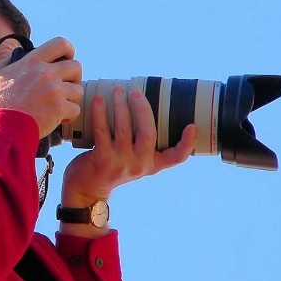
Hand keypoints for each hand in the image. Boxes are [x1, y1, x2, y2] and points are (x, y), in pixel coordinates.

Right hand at [0, 37, 83, 137]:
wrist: (0, 128)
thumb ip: (6, 62)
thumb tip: (14, 56)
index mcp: (32, 62)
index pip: (60, 44)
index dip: (68, 51)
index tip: (67, 58)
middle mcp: (46, 73)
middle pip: (76, 66)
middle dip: (74, 77)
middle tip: (65, 87)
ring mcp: (55, 91)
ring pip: (78, 90)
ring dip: (71, 99)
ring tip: (59, 106)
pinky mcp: (60, 109)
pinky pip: (75, 109)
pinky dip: (68, 116)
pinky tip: (58, 119)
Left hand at [61, 87, 197, 208]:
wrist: (88, 189)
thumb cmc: (112, 167)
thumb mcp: (133, 160)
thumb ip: (141, 143)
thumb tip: (143, 106)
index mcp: (152, 164)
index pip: (177, 158)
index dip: (188, 143)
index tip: (192, 126)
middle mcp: (140, 165)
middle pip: (149, 133)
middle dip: (143, 109)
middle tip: (135, 93)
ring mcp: (121, 163)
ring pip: (124, 128)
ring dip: (120, 105)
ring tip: (118, 90)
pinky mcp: (102, 160)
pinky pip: (102, 130)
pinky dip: (100, 113)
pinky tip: (98, 100)